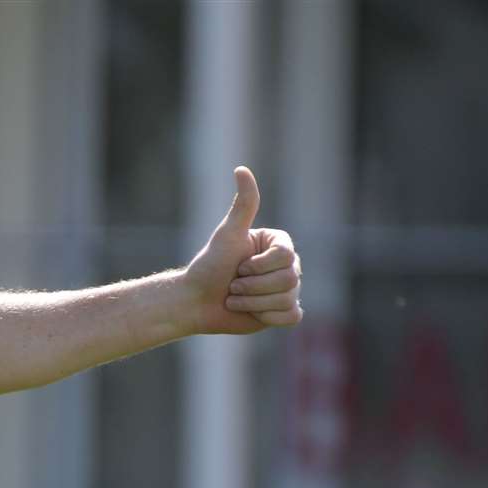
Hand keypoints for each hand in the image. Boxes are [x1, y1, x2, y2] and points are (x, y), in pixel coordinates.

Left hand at [181, 166, 303, 334]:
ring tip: (235, 298)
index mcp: (279, 245)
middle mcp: (288, 265)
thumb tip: (241, 169)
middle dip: (252, 287)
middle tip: (232, 286)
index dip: (258, 266)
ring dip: (253, 303)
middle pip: (289, 280)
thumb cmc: (210, 266)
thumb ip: (243, 205)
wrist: (196, 301)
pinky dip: (268, 317)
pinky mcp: (283, 312)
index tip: (238, 266)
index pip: (286, 257)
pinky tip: (250, 313)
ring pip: (287, 299)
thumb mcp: (227, 234)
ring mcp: (287, 289)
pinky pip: (291, 317)